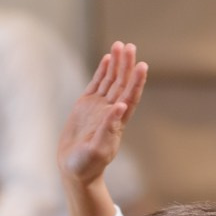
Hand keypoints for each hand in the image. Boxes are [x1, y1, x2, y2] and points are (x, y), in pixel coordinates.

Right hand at [58, 41, 147, 215]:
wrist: (74, 170)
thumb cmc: (86, 166)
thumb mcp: (97, 151)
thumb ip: (108, 129)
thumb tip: (120, 107)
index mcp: (117, 123)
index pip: (130, 98)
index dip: (136, 82)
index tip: (142, 66)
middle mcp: (111, 112)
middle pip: (122, 85)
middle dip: (126, 66)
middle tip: (130, 46)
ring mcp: (99, 107)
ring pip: (111, 81)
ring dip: (117, 64)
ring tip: (121, 45)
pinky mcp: (86, 106)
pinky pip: (97, 84)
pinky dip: (103, 71)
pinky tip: (108, 58)